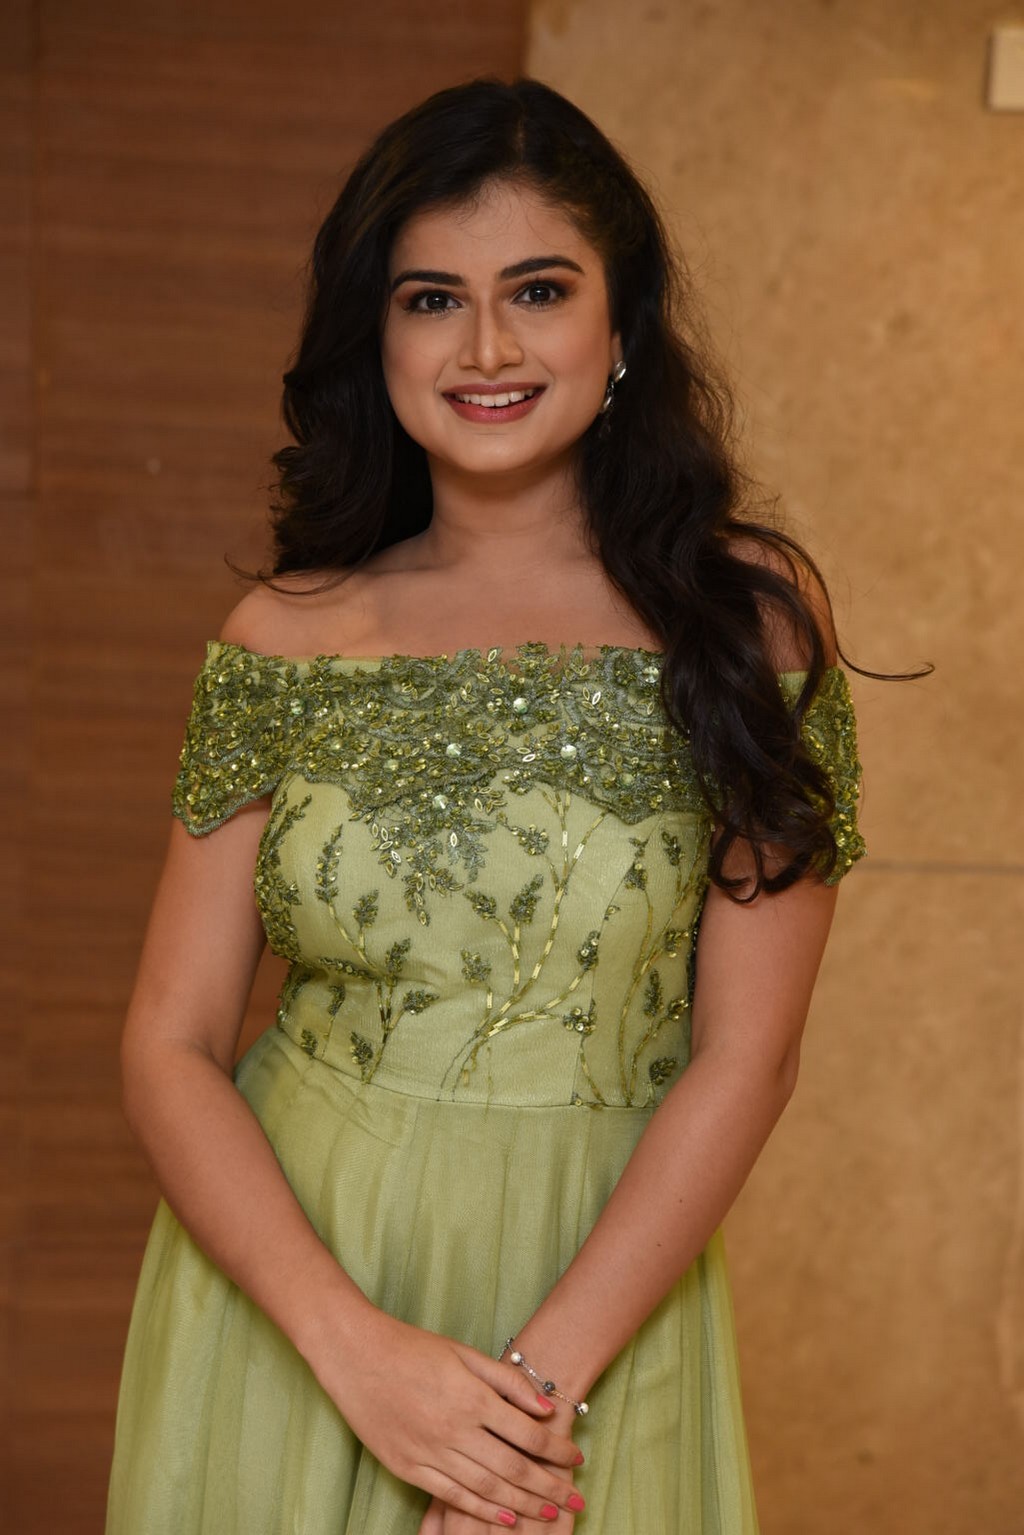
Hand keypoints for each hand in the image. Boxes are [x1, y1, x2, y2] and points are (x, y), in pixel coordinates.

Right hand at [308, 1308, 581, 1525]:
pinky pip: (451, 1497)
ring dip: (522, 1505)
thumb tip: (545, 1406)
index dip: (556, 1451)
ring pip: (486, 1490)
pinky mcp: (407, 1468)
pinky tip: (503, 1519)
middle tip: (576, 1500)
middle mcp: (454, 1430)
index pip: (528, 1435)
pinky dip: (480, 1512)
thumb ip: (506, 1381)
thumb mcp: (464, 1353)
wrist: (356, 1355)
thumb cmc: (412, 1347)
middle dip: (550, 1488)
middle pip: (513, 1469)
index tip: (577, 1459)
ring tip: (549, 1514)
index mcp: (472, 1399)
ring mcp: (430, 1453)